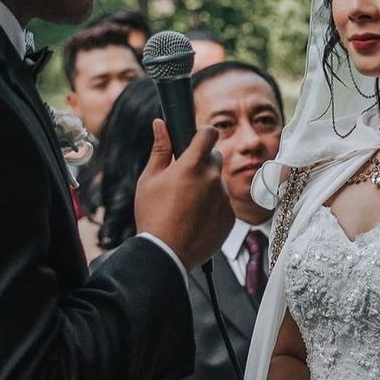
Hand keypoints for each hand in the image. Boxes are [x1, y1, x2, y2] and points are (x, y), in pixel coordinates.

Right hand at [135, 120, 233, 270]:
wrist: (166, 254)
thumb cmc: (152, 216)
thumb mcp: (149, 179)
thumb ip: (159, 149)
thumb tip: (160, 124)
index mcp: (191, 166)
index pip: (209, 133)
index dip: (204, 133)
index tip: (199, 138)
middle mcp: (212, 179)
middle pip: (214, 158)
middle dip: (202, 163)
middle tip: (184, 179)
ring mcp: (223, 199)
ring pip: (218, 183)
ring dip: (207, 187)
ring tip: (186, 205)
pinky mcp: (230, 217)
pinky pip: (223, 203)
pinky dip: (212, 207)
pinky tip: (195, 218)